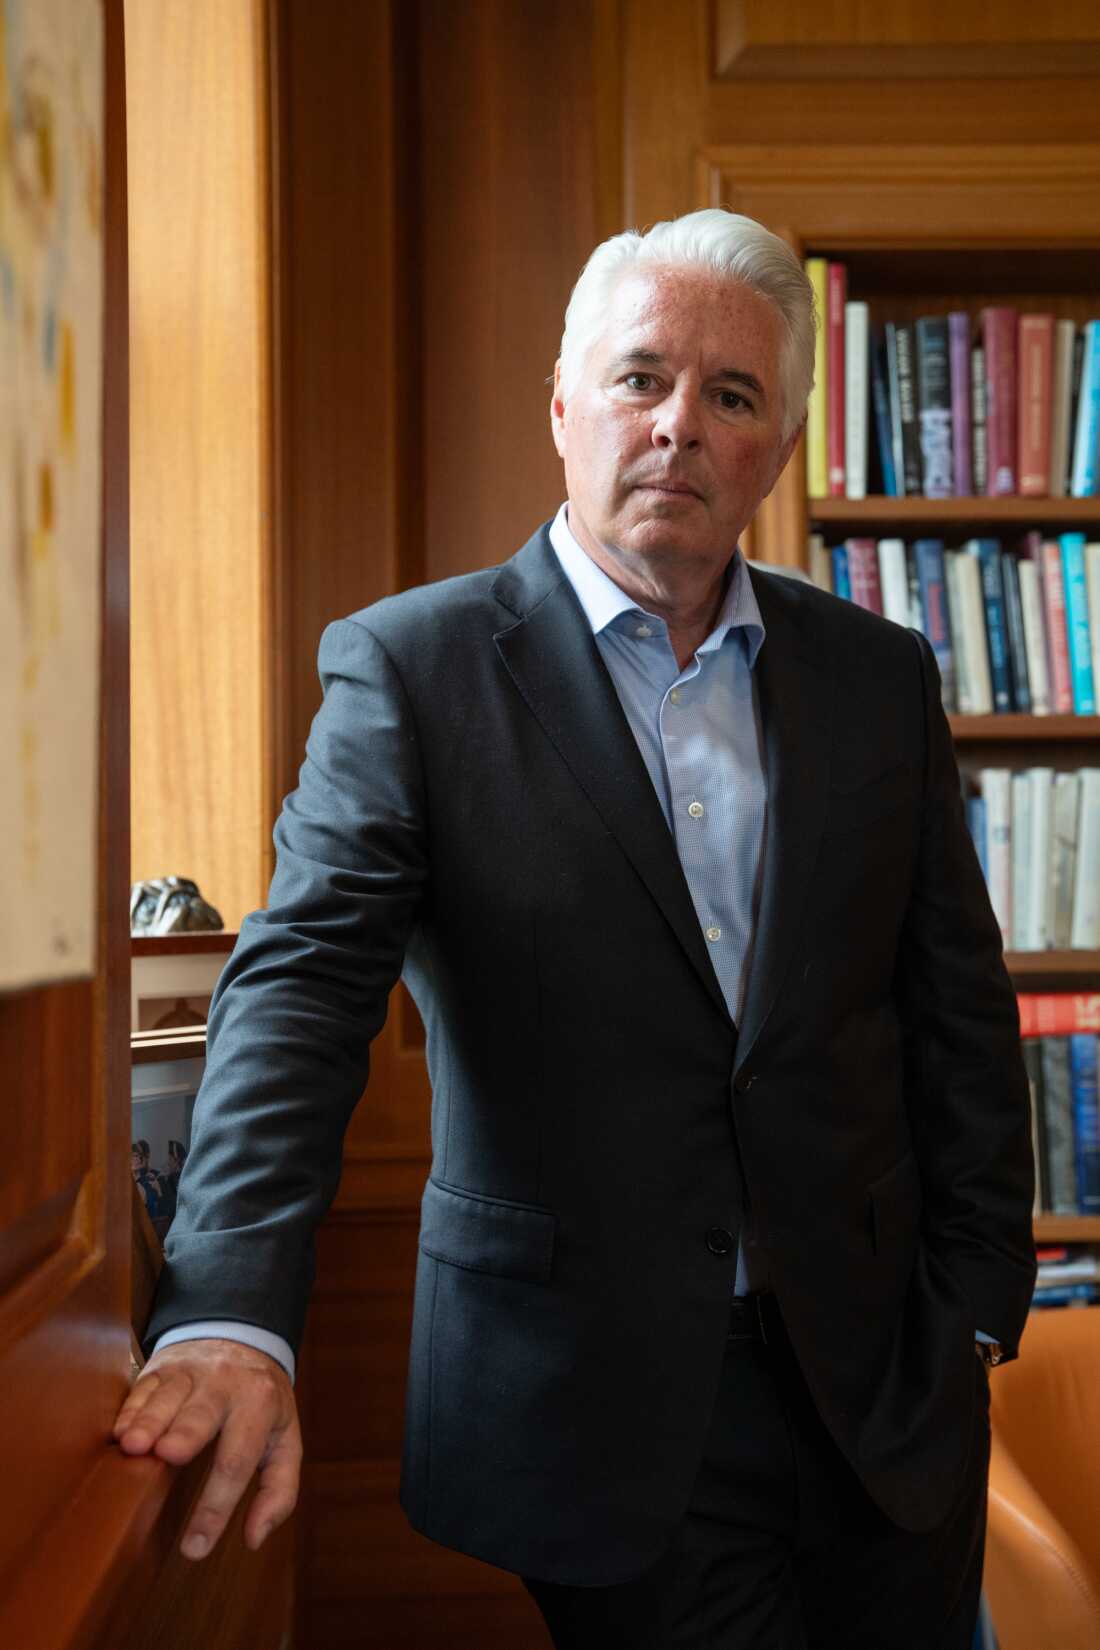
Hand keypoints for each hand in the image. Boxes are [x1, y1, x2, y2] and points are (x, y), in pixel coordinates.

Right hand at [112, 1338, 301, 1560]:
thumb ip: (279, 1490)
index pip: (238, 1460)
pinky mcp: (162, 1367)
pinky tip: (120, 1432)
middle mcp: (226, 1384)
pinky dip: (131, 1409)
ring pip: (168, 1397)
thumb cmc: (261, 1404)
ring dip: (149, 1421)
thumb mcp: (285, 1439)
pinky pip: (144, 1387)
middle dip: (186, 1433)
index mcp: (260, 1405)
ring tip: (133, 1446)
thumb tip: (254, 1539)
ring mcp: (191, 1372)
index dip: (217, 1506)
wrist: (242, 1339)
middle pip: (203, 1414)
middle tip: (168, 1455)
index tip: (194, 1548)